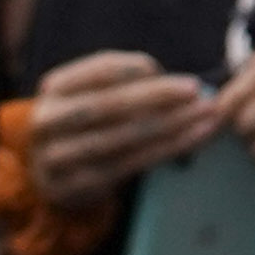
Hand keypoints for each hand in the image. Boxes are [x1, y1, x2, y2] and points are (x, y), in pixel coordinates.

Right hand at [26, 50, 221, 206]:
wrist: (53, 174)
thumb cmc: (89, 123)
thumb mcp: (95, 95)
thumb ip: (126, 83)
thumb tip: (174, 82)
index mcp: (54, 88)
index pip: (100, 70)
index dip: (139, 68)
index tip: (174, 71)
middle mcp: (47, 121)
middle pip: (109, 104)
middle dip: (158, 96)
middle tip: (197, 90)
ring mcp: (56, 157)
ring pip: (121, 137)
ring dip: (171, 124)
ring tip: (206, 113)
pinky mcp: (74, 186)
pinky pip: (128, 164)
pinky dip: (166, 149)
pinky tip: (195, 137)